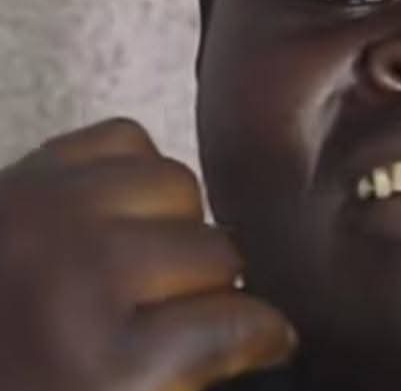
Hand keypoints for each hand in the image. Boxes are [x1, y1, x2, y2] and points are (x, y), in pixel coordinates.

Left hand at [0, 118, 295, 390]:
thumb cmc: (11, 380)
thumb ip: (183, 376)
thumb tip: (260, 338)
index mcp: (101, 368)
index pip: (240, 326)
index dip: (265, 336)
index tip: (269, 338)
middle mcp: (81, 276)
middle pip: (219, 253)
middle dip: (217, 286)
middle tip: (189, 308)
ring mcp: (50, 210)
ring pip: (180, 186)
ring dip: (177, 224)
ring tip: (149, 256)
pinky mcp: (27, 168)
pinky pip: (124, 139)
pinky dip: (134, 170)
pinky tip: (118, 208)